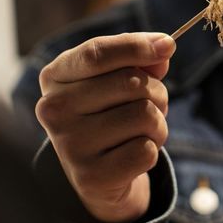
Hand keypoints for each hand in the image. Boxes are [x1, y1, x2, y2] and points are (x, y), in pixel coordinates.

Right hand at [36, 32, 173, 222]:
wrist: (96, 172)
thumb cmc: (108, 113)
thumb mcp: (117, 79)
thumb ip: (139, 59)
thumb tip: (163, 47)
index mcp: (55, 77)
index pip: (97, 53)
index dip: (136, 46)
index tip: (168, 46)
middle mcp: (54, 110)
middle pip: (131, 83)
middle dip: (157, 92)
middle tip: (152, 105)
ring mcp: (70, 145)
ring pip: (145, 116)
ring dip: (158, 124)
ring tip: (142, 131)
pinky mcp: (91, 176)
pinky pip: (146, 151)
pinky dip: (152, 150)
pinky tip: (133, 154)